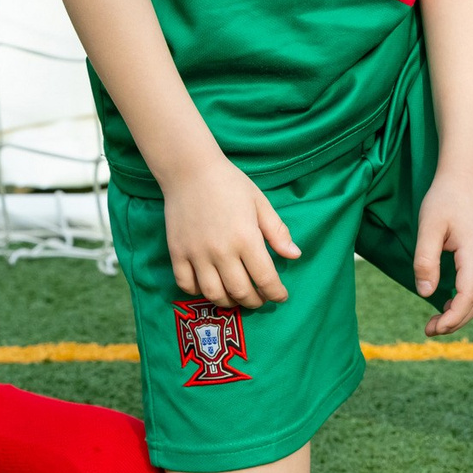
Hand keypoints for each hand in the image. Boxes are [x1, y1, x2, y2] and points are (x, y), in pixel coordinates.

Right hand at [163, 157, 300, 310]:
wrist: (190, 170)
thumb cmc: (230, 183)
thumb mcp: (260, 203)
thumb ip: (277, 232)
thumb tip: (295, 256)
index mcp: (246, 238)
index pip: (265, 279)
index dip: (276, 293)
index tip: (281, 296)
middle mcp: (221, 251)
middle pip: (241, 292)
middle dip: (255, 301)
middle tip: (260, 299)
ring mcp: (196, 254)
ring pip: (214, 294)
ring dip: (228, 302)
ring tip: (236, 297)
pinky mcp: (177, 252)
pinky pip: (186, 284)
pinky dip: (198, 292)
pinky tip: (209, 286)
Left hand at [413, 169, 472, 336]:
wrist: (465, 176)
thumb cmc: (444, 199)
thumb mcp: (428, 227)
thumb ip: (425, 260)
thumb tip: (425, 293)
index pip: (467, 298)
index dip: (450, 318)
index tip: (431, 328)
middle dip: (454, 321)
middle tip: (428, 330)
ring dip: (461, 313)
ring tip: (436, 322)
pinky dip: (466, 301)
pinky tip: (447, 302)